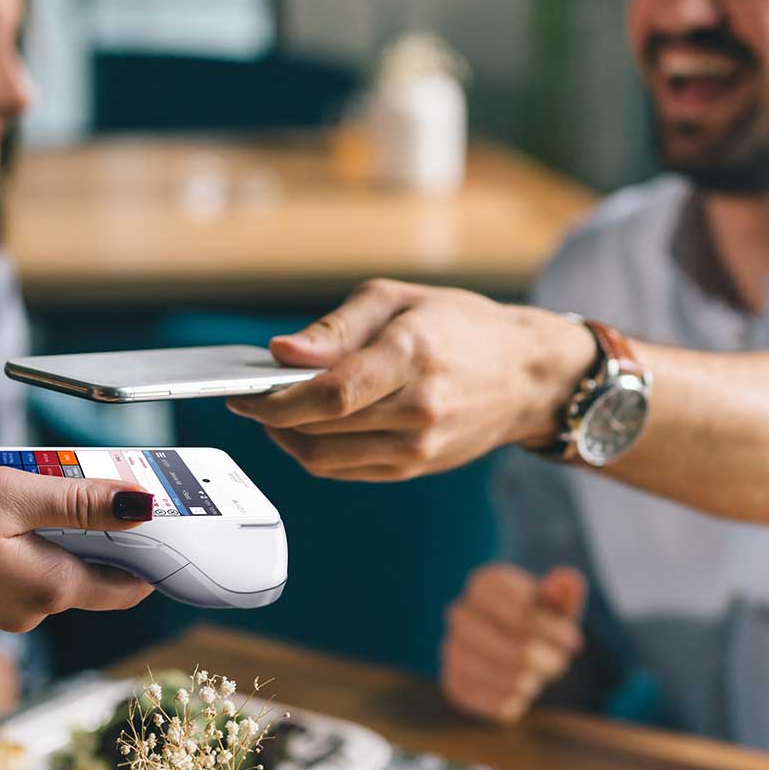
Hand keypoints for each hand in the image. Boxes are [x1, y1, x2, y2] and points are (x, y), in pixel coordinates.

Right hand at [0, 466, 156, 630]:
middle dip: (102, 525)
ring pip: (54, 564)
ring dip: (59, 526)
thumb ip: (81, 504)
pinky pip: (20, 566)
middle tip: (92, 474)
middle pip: (94, 570)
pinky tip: (1, 505)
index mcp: (51, 590)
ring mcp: (0, 608)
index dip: (152, 547)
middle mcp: (31, 610)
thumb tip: (143, 506)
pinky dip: (25, 536)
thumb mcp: (11, 496)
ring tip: (37, 480)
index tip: (160, 509)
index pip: (130, 584)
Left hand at [227, 279, 594, 479]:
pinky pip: (343, 469)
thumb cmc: (459, 325)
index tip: (242, 391)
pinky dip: (313, 451)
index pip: (331, 393)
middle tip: (248, 396)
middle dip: (271, 415)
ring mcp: (418, 447)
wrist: (527, 375)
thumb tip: (281, 353)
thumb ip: (335, 328)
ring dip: (286, 438)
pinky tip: (305, 426)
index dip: (276, 398)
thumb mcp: (397, 300)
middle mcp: (418, 409)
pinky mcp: (414, 468)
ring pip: (324, 458)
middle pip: (320, 428)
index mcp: (413, 356)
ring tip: (273, 411)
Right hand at [440, 563, 586, 723]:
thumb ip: (564, 592)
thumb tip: (567, 580)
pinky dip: (514, 700)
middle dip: (546, 659)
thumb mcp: (553, 604)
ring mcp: (451, 648)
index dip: (554, 632)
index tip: (573, 641)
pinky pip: (492, 700)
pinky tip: (519, 691)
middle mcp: (460, 612)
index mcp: (485, 583)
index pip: (523, 614)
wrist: (504, 645)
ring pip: (505, 676)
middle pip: (518, 649)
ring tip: (538, 676)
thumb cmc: (535, 621)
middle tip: (560, 663)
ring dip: (531, 680)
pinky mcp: (452, 681)